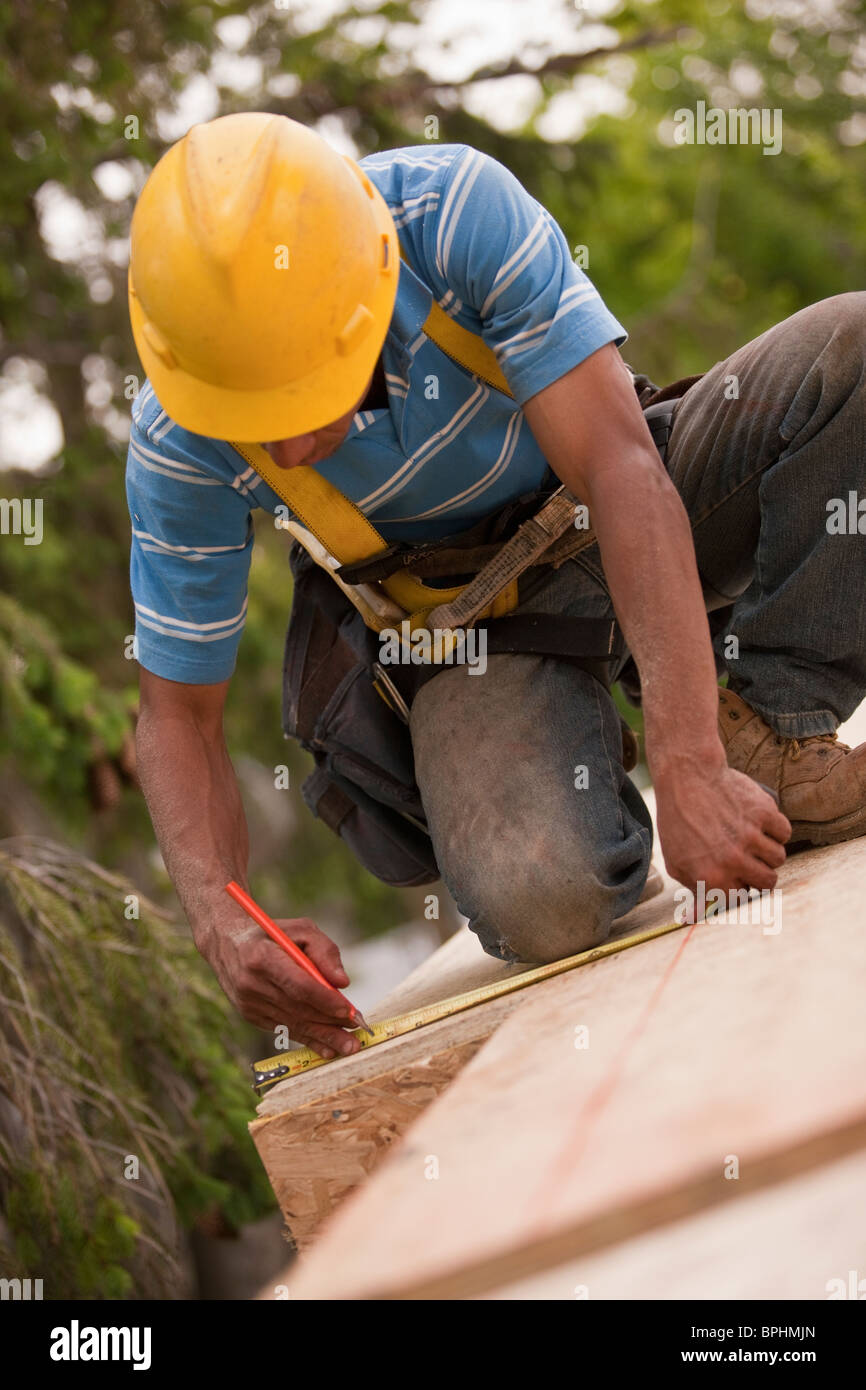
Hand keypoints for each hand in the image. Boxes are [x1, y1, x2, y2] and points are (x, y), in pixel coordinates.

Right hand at [195, 909, 361, 1058]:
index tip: (348, 1011)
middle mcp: (251, 984)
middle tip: (356, 1036)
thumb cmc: (272, 934)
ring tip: (348, 1046)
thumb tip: (342, 983)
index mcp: (262, 958)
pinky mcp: (250, 1015)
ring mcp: (248, 1003)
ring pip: (292, 1024)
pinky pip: (284, 1029)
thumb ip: (324, 951)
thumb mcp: (300, 929)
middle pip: (297, 1010)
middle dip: (329, 1025)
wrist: (227, 944)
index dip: (325, 1000)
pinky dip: (307, 1038)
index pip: (298, 985)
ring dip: (322, 1037)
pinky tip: (327, 1048)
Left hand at [655, 762, 790, 898]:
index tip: (736, 878)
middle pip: (768, 882)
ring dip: (768, 850)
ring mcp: (751, 836)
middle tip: (747, 858)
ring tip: (751, 837)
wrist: (687, 777)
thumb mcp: (676, 861)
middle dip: (759, 873)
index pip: (741, 899)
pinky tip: (759, 822)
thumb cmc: (680, 821)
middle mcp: (733, 860)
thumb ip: (692, 890)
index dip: (740, 888)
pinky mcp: (764, 813)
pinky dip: (776, 828)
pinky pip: (785, 832)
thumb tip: (691, 918)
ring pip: (779, 858)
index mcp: (712, 876)